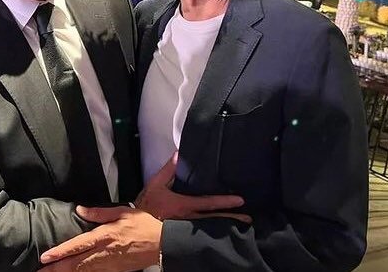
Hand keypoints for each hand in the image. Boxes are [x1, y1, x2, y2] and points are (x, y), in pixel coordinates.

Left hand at [40, 206, 160, 271]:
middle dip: (56, 269)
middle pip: (75, 264)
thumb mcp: (122, 212)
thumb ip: (99, 213)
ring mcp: (109, 264)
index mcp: (104, 236)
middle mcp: (103, 252)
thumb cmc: (142, 225)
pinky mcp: (114, 271)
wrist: (162, 244)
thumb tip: (80, 210)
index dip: (60, 252)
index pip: (77, 245)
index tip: (45, 257)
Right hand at [136, 153, 250, 222]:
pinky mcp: (185, 233)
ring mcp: (188, 228)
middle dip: (232, 218)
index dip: (225, 202)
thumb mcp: (156, 184)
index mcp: (185, 205)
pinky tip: (223, 230)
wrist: (138, 226)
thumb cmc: (147, 205)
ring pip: (212, 227)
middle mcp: (190, 218)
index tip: (240, 200)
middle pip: (216, 219)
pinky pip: (204, 231)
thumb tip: (179, 154)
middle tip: (248, 219)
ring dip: (226, 225)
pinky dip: (215, 229)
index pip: (209, 203)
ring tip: (241, 225)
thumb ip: (169, 170)